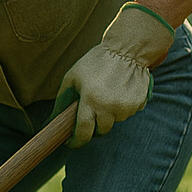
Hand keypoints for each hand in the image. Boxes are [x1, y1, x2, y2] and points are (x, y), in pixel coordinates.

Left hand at [57, 2, 174, 145]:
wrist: (128, 49)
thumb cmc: (96, 62)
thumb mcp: (73, 76)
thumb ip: (63, 99)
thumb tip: (53, 119)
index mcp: (91, 100)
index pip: (83, 132)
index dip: (77, 141)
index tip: (72, 142)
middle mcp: (109, 107)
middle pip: (101, 130)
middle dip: (95, 126)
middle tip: (92, 113)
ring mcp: (126, 107)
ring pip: (115, 122)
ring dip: (109, 115)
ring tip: (107, 96)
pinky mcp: (138, 104)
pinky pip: (127, 113)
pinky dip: (122, 108)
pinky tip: (119, 92)